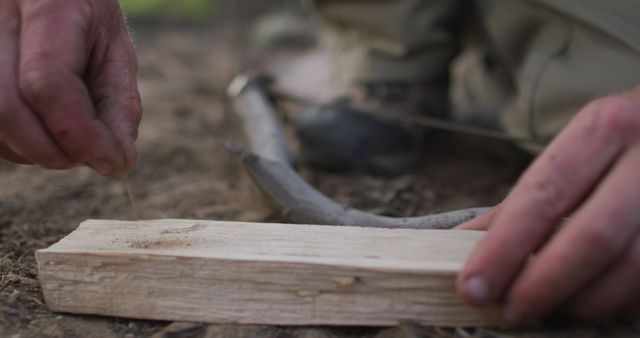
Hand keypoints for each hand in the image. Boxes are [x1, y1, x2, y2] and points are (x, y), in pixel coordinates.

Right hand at [0, 0, 140, 174]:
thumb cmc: (85, 15)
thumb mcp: (114, 48)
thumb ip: (118, 103)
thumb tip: (117, 162)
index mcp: (47, 4)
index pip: (48, 81)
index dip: (80, 134)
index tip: (114, 161)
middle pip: (6, 107)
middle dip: (53, 150)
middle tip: (90, 157)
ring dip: (31, 150)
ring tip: (69, 142)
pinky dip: (12, 143)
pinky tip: (40, 133)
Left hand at [456, 88, 639, 324]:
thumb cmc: (621, 147)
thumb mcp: (576, 152)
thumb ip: (523, 199)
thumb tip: (461, 241)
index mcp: (603, 129)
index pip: (543, 196)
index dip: (504, 248)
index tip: (473, 288)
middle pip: (592, 237)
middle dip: (542, 285)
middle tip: (510, 312)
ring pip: (631, 268)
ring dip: (583, 301)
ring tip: (551, 308)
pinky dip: (620, 301)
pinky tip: (595, 299)